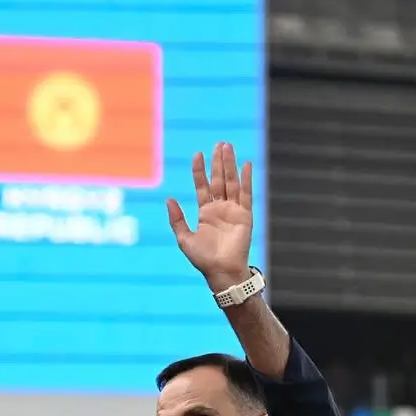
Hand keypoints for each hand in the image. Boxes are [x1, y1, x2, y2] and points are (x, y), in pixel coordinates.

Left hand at [166, 142, 254, 292]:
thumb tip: (168, 198)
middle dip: (218, 162)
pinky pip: (246, 194)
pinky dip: (246, 179)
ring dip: (230, 165)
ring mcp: (233, 210)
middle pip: (219, 180)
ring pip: (232, 182)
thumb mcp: (184, 239)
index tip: (197, 154)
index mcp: (205, 213)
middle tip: (218, 144)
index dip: (199, 170)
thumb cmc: (203, 259)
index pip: (202, 186)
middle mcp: (220, 208)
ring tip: (228, 147)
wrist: (221, 271)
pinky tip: (246, 164)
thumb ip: (176, 219)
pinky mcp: (245, 215)